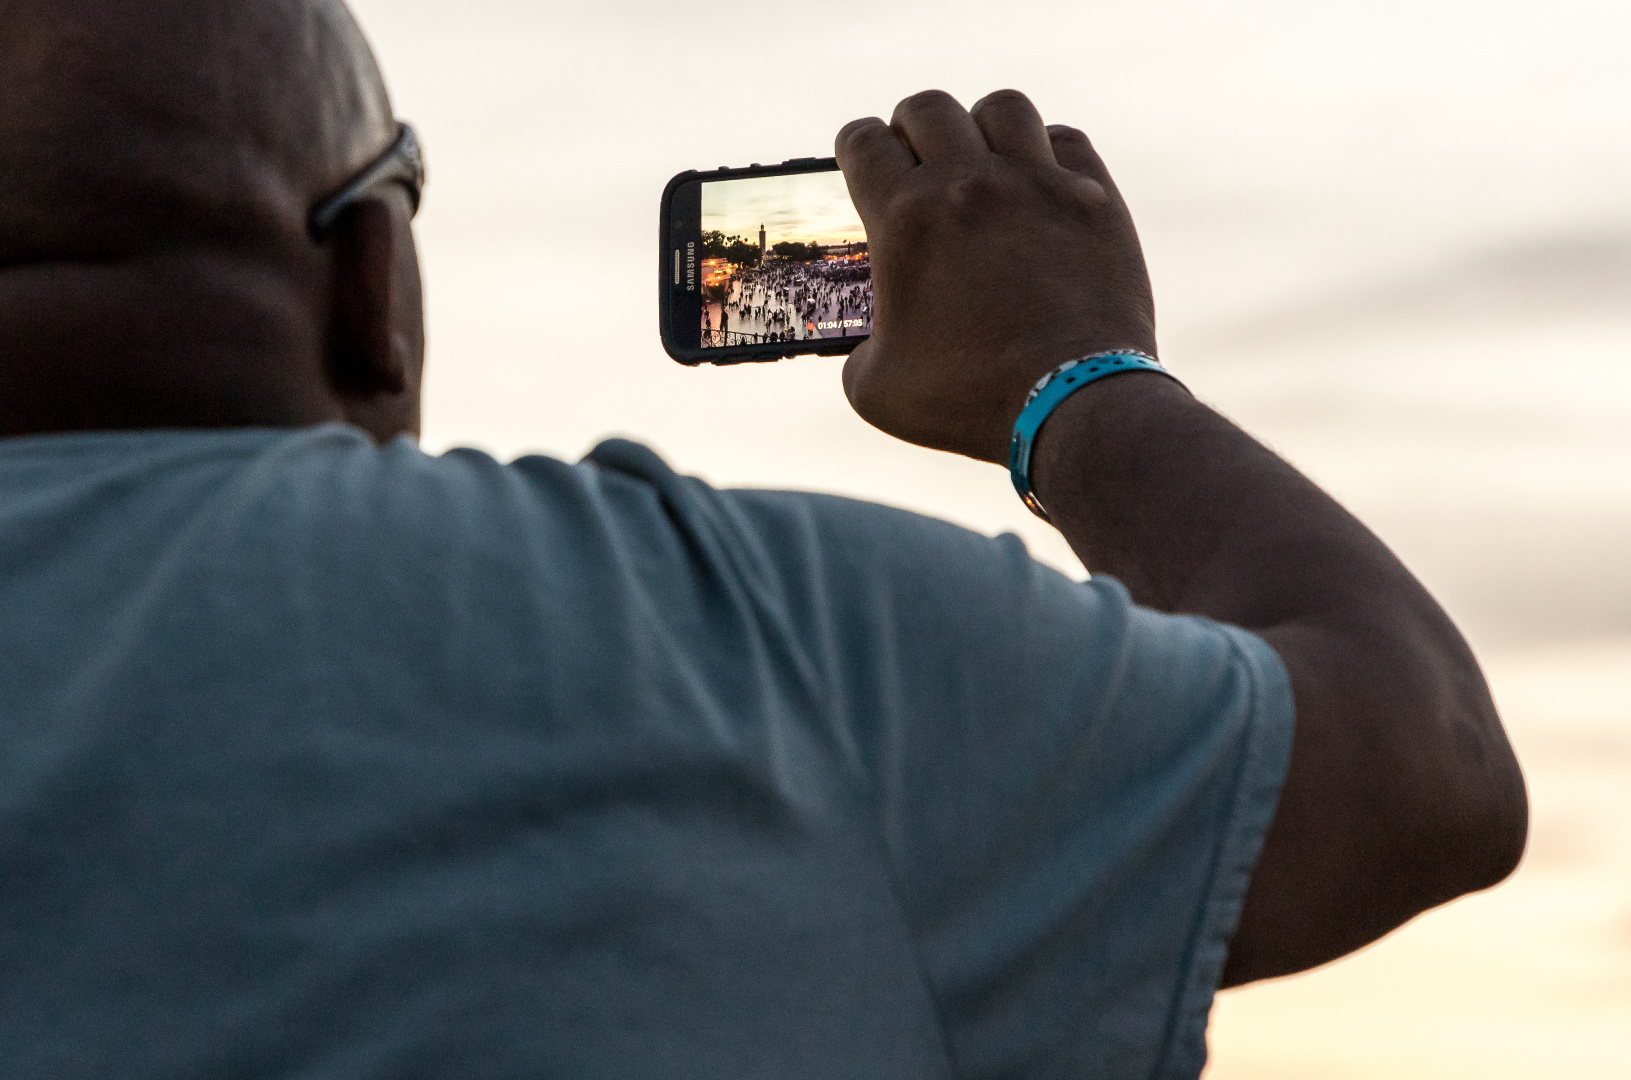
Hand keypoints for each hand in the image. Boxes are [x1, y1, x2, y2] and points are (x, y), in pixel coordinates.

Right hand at [835, 89, 1155, 463]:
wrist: (1071, 403)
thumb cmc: (969, 401)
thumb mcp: (876, 389)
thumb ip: (858, 350)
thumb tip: (871, 342)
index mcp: (905, 220)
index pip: (864, 141)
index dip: (856, 147)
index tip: (863, 160)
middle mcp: (969, 185)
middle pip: (928, 109)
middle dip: (911, 130)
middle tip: (916, 159)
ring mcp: (1038, 184)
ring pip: (1001, 109)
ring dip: (980, 129)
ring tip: (982, 160)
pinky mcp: (1093, 199)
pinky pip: (1066, 140)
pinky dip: (1046, 151)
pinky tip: (1040, 181)